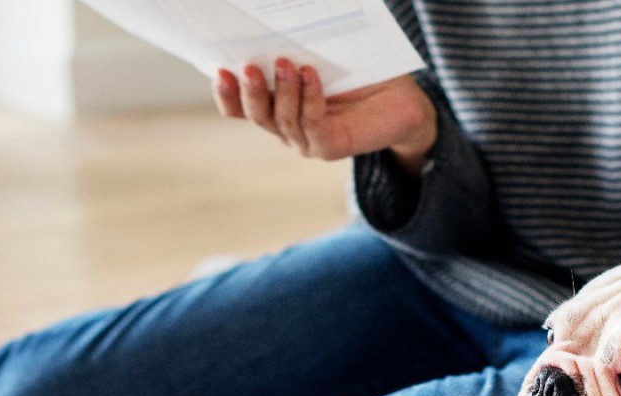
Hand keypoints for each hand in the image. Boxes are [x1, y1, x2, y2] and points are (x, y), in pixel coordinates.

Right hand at [213, 60, 436, 174]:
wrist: (400, 97)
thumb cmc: (356, 71)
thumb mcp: (316, 56)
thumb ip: (289, 48)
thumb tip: (269, 23)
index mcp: (275, 105)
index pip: (238, 107)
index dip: (226, 93)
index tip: (219, 69)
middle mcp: (286, 127)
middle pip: (256, 114)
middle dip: (249, 91)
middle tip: (248, 66)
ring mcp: (306, 140)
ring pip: (282, 120)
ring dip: (282, 91)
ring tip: (286, 63)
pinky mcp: (329, 147)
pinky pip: (311, 125)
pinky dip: (309, 99)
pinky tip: (311, 76)